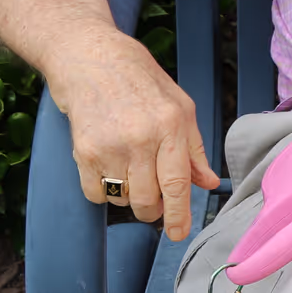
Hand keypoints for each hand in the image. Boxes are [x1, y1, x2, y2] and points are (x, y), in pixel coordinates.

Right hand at [47, 27, 220, 240]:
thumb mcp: (180, 106)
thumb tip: (208, 183)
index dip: (179, 216)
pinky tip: (108, 166)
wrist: (90, 58)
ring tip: (129, 167)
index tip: (178, 234)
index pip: (177, 184)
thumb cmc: (140, 80)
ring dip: (128, 196)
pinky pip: (96, 193)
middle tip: (154, 199)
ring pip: (122, 199)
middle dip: (152, 210)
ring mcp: (110, 145)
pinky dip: (103, 190)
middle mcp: (141, 138)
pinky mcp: (83, 151)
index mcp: (172, 125)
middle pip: (147, 200)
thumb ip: (194, 149)